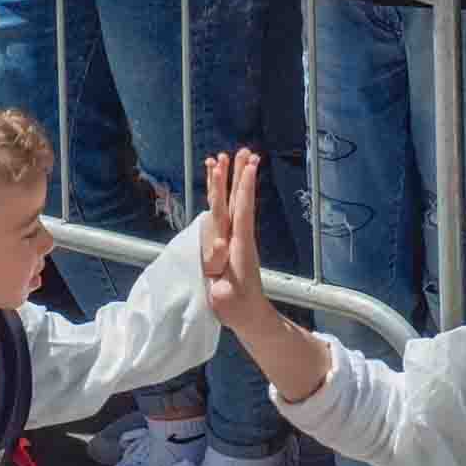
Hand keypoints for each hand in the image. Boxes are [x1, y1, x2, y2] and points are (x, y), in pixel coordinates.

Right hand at [200, 148, 274, 332]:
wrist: (248, 315)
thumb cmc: (236, 309)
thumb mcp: (226, 301)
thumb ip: (221, 290)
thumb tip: (217, 276)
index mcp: (238, 248)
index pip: (241, 213)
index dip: (244, 190)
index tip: (249, 167)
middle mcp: (236, 238)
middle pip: (236, 201)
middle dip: (237, 176)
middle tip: (242, 150)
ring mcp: (232, 239)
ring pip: (228, 204)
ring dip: (227, 181)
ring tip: (225, 157)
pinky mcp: (228, 243)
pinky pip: (223, 214)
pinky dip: (219, 197)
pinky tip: (216, 188)